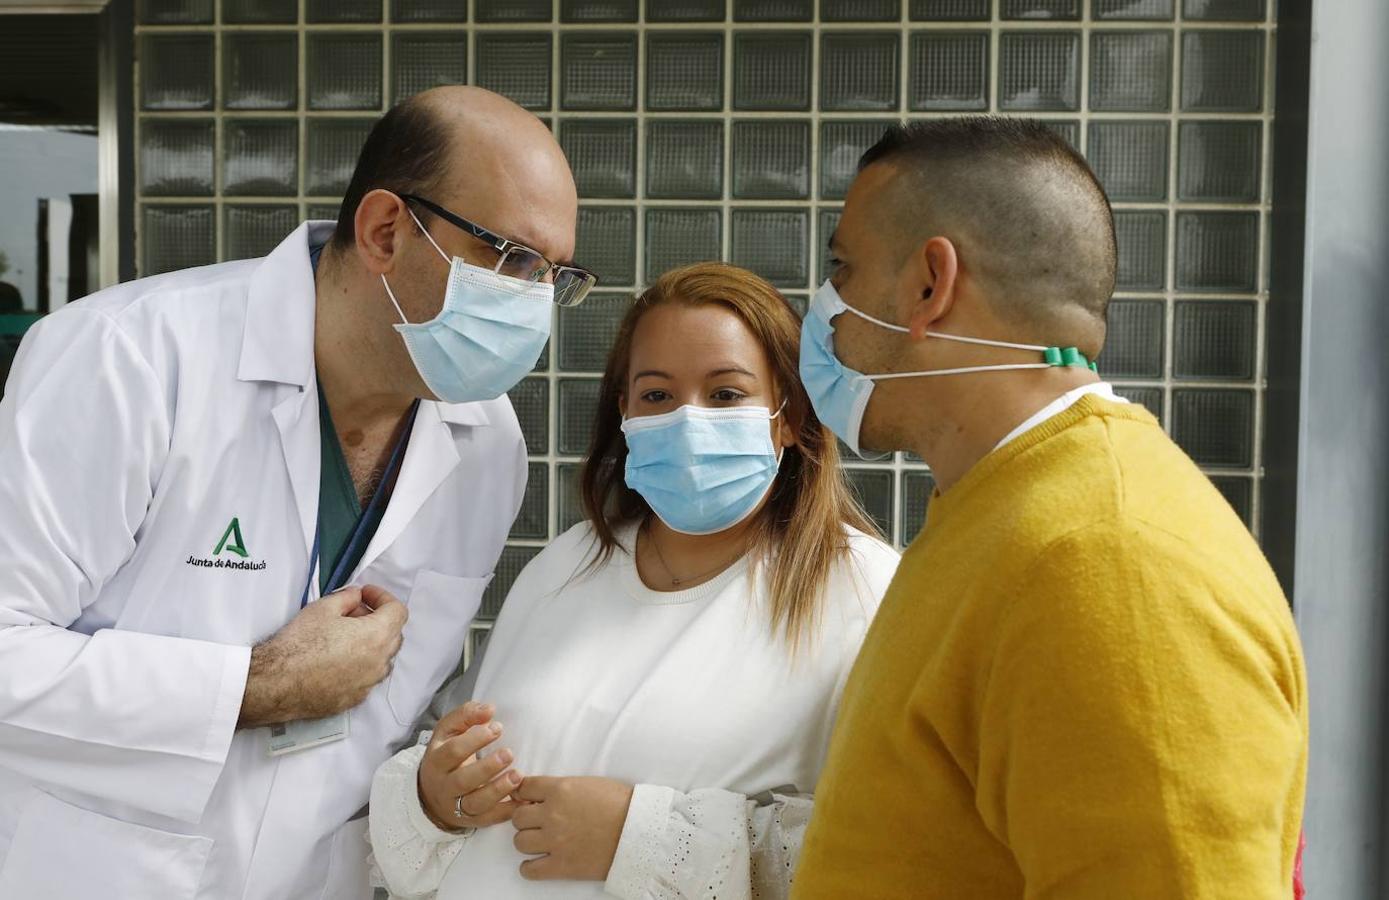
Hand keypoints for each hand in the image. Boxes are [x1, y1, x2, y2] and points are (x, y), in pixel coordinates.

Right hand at [237, 584, 406, 727]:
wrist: (277, 683)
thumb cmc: (300, 642)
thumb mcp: (323, 607)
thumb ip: (348, 597)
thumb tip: (357, 597)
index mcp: (377, 636)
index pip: (398, 611)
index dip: (382, 597)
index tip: (364, 594)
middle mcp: (380, 662)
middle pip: (393, 634)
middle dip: (377, 619)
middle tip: (352, 612)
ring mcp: (369, 684)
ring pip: (382, 658)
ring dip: (371, 644)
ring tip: (344, 636)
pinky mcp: (355, 699)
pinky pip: (367, 677)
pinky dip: (361, 665)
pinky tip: (338, 660)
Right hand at [418, 701, 521, 830]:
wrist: (431, 795)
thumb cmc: (446, 756)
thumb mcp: (448, 732)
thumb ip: (466, 716)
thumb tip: (489, 709)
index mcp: (437, 761)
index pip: (453, 751)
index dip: (475, 739)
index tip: (498, 727)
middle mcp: (444, 786)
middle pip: (462, 780)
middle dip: (487, 767)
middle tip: (509, 753)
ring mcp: (457, 806)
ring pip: (475, 803)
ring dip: (498, 790)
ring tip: (517, 776)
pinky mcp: (472, 820)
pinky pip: (489, 819)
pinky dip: (507, 812)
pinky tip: (523, 800)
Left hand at [511, 776, 634, 881]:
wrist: (640, 830)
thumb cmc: (620, 803)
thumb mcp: (588, 783)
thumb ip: (561, 788)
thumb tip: (539, 796)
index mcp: (560, 789)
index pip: (524, 788)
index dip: (524, 794)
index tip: (529, 800)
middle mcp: (553, 814)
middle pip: (518, 817)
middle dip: (527, 819)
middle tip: (539, 822)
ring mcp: (555, 841)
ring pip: (520, 842)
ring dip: (528, 841)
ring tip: (541, 842)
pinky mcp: (562, 866)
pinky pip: (529, 870)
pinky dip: (529, 867)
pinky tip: (539, 862)